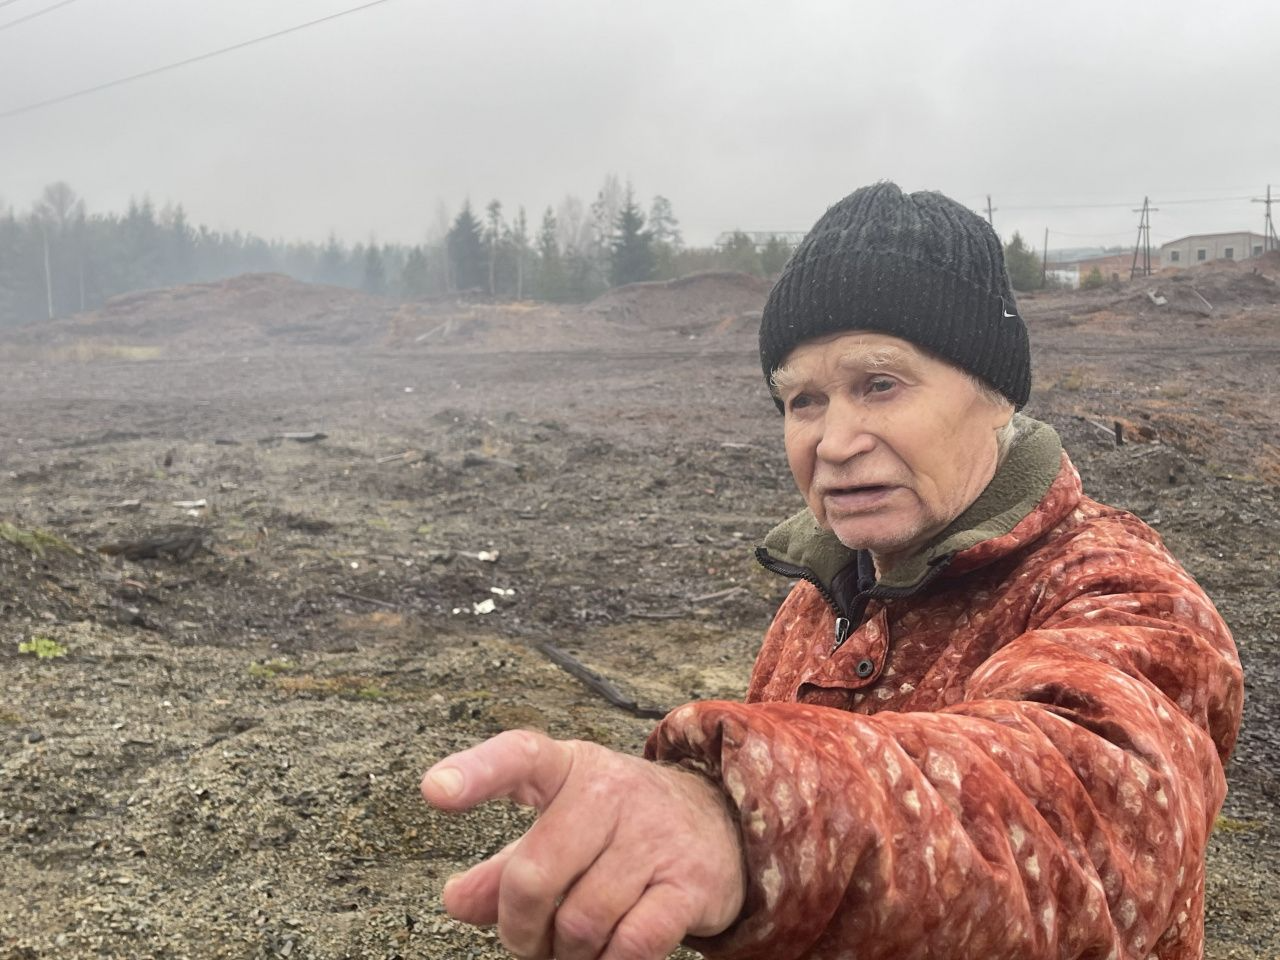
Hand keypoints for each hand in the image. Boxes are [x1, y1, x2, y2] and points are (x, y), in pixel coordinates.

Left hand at [422, 729, 744, 959]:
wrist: (723, 823)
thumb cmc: (620, 828)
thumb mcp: (561, 827)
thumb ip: (504, 866)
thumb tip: (455, 900)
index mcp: (570, 769)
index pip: (520, 757)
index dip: (477, 773)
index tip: (435, 791)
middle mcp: (610, 791)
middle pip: (534, 876)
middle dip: (521, 929)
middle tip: (530, 941)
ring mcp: (653, 835)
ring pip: (580, 922)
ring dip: (567, 955)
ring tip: (573, 949)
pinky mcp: (690, 882)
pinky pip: (632, 945)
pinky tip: (610, 955)